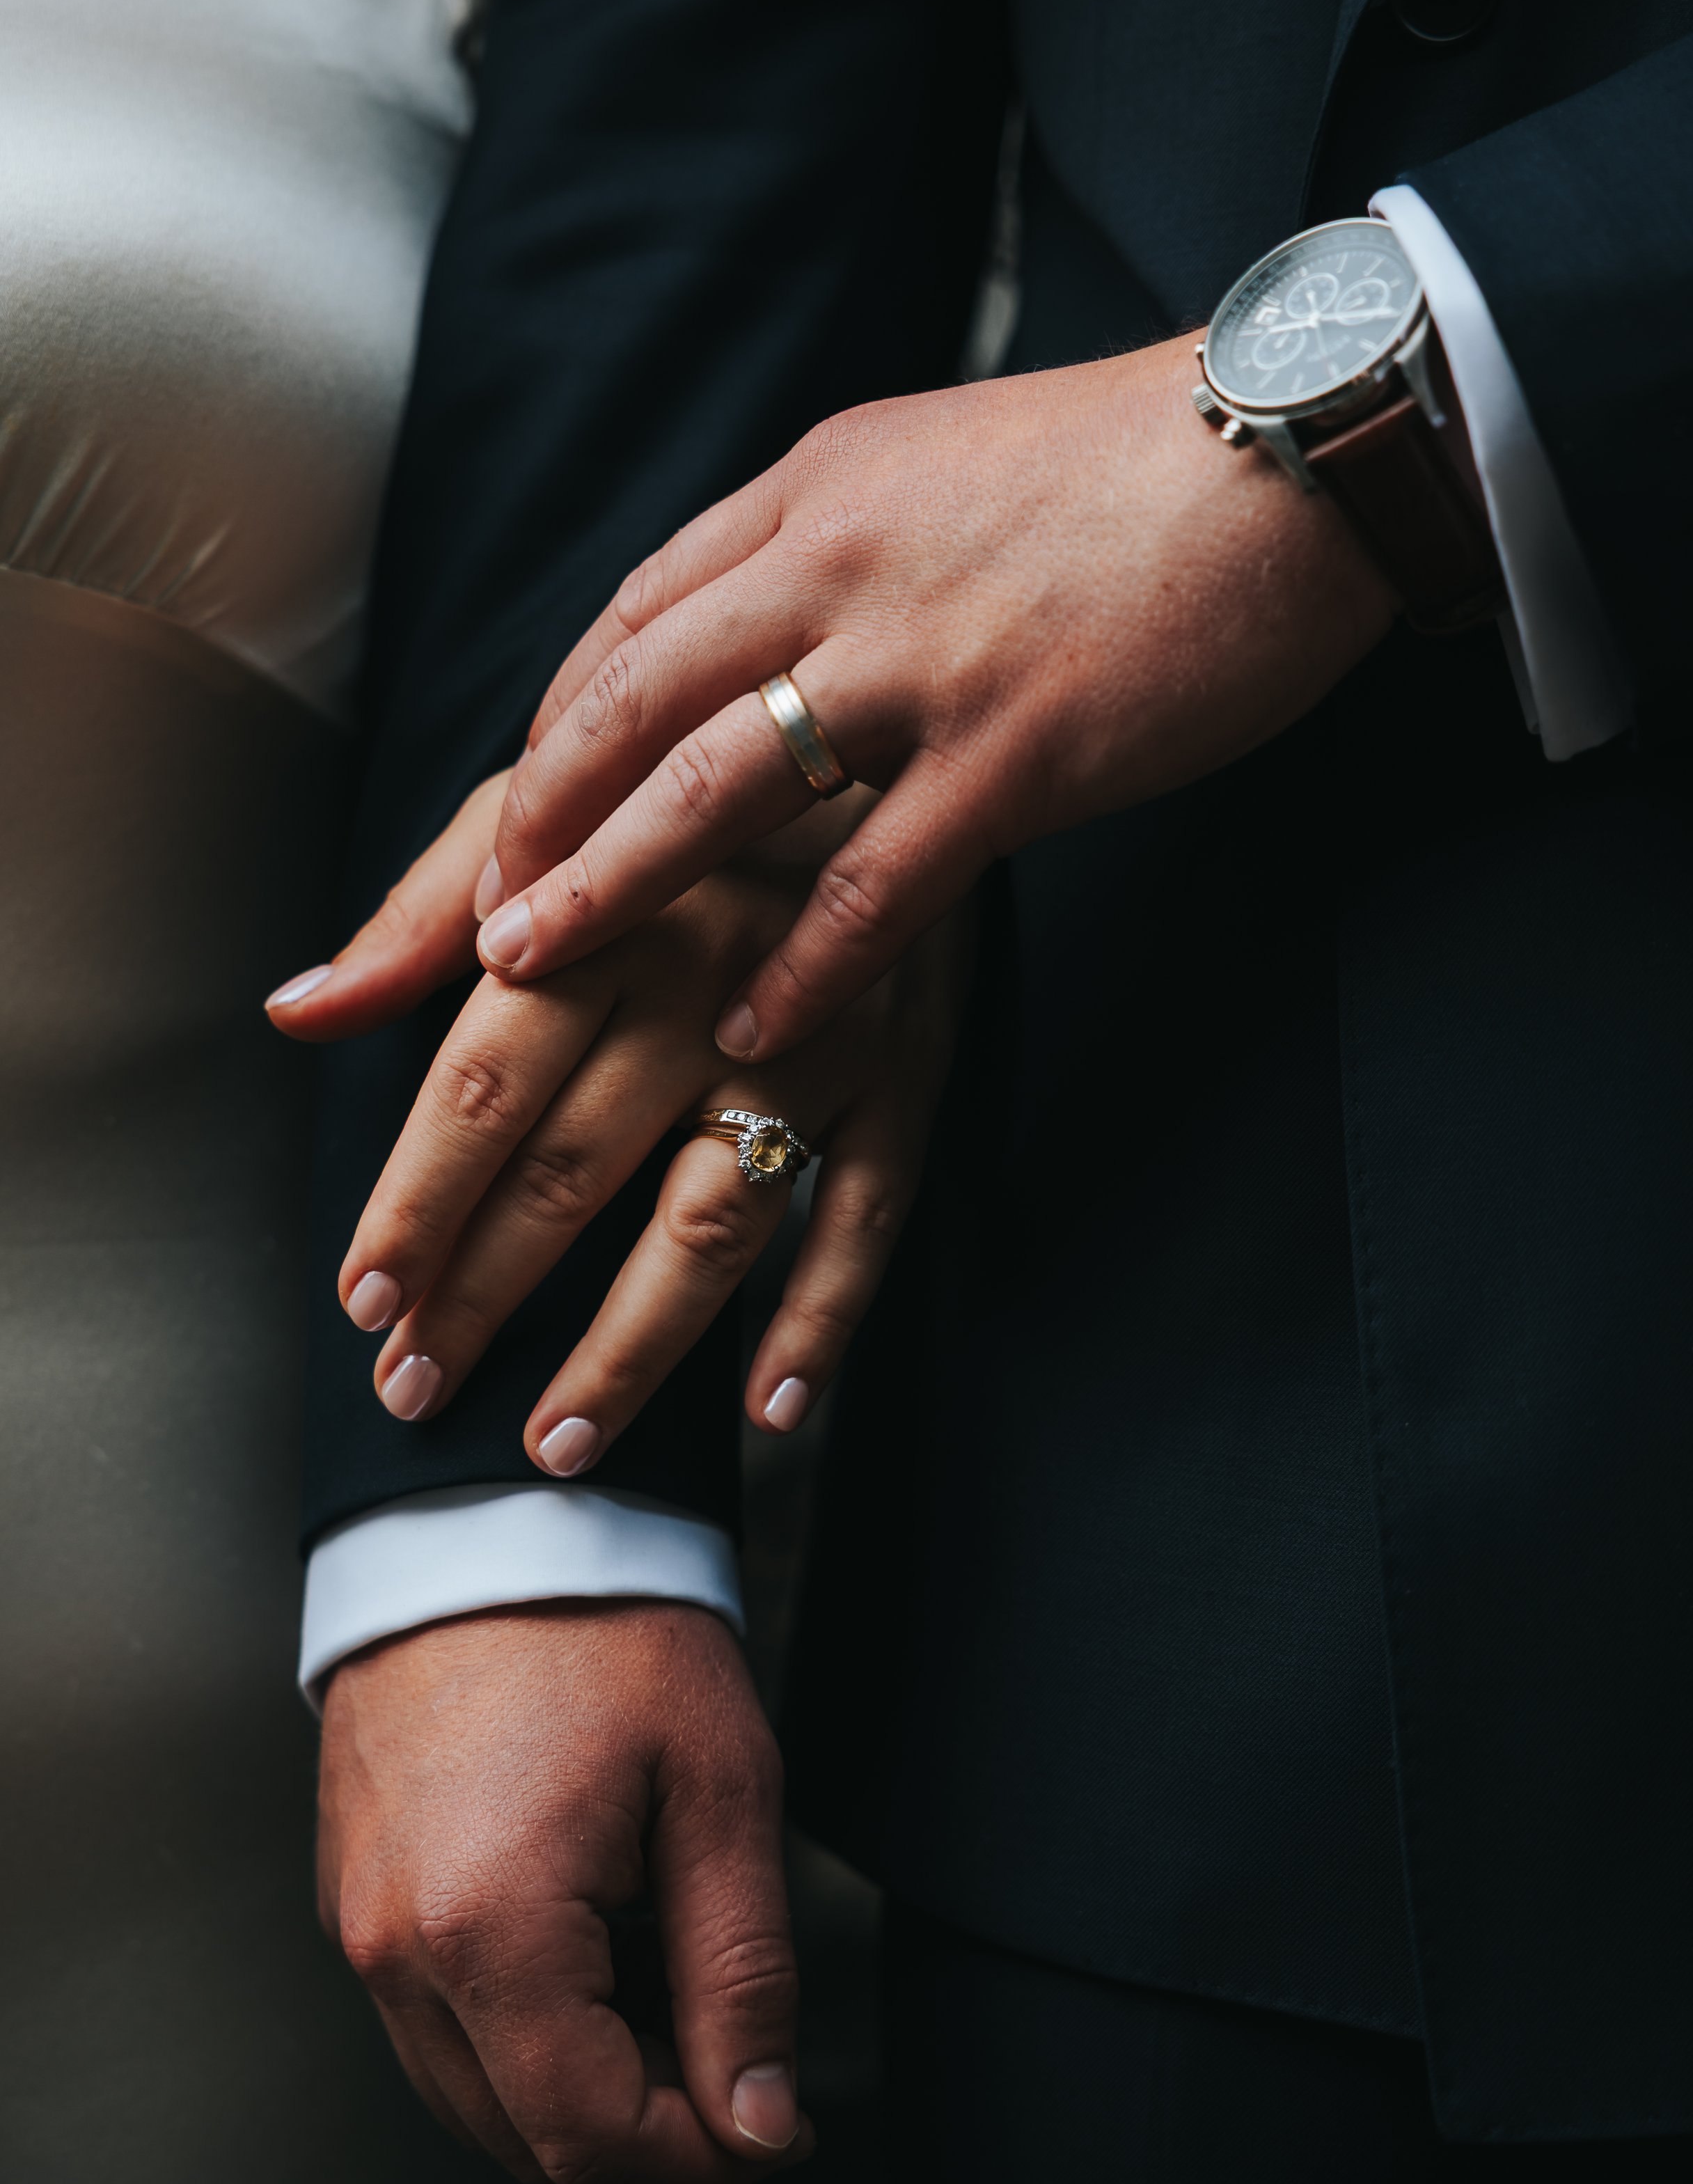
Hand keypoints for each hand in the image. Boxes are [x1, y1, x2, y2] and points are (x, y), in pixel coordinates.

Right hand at [318, 1599, 812, 2183]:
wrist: (489, 1521)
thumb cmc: (612, 1631)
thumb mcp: (721, 1792)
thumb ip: (743, 1974)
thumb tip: (758, 2125)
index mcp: (488, 1930)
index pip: (590, 2141)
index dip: (702, 2160)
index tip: (777, 2119)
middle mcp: (396, 1950)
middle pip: (526, 2142)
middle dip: (649, 2132)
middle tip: (739, 2049)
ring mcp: (359, 1928)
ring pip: (477, 2095)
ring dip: (586, 2083)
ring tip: (673, 1977)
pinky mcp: (352, 1899)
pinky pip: (438, 2023)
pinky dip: (528, 2027)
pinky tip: (602, 1942)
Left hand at [329, 811, 966, 1472]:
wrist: (880, 738)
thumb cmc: (679, 792)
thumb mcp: (546, 810)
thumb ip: (421, 916)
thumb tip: (296, 1011)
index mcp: (606, 913)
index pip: (484, 1082)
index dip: (416, 1200)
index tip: (363, 1298)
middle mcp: (711, 983)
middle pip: (575, 1170)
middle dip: (482, 1295)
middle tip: (414, 1388)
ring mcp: (818, 1039)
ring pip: (711, 1224)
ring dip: (629, 1349)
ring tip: (554, 1445)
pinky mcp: (906, 1078)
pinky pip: (866, 1218)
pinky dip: (824, 1319)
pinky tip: (766, 1410)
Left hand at [469, 328, 1396, 1059]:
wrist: (1295, 444)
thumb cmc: (1129, 467)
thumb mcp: (942, 462)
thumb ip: (841, 537)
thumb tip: (768, 616)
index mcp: (818, 488)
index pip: (636, 616)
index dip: (557, 728)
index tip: (509, 812)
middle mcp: (842, 562)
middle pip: (635, 701)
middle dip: (535, 819)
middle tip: (468, 919)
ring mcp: (927, 658)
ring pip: (717, 786)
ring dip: (611, 886)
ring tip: (533, 972)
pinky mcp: (1020, 748)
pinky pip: (878, 879)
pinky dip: (805, 964)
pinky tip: (751, 1030)